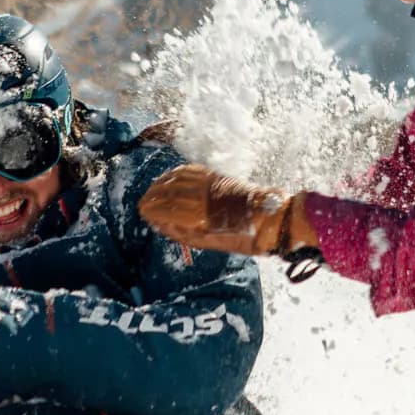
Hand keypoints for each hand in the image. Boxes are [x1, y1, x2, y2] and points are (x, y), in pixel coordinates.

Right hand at [138, 163, 319, 260]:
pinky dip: (177, 173)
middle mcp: (203, 195)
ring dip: (162, 183)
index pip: (168, 208)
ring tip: (153, 190)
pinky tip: (171, 177)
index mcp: (201, 215)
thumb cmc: (244, 237)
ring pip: (178, 178)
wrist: (271, 219)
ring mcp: (210, 183)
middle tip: (143, 202)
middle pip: (170, 192)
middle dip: (153, 196)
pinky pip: (192, 171)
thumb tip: (162, 224)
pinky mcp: (218, 176)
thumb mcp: (211, 243)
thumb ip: (184, 233)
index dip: (153, 210)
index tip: (143, 212)